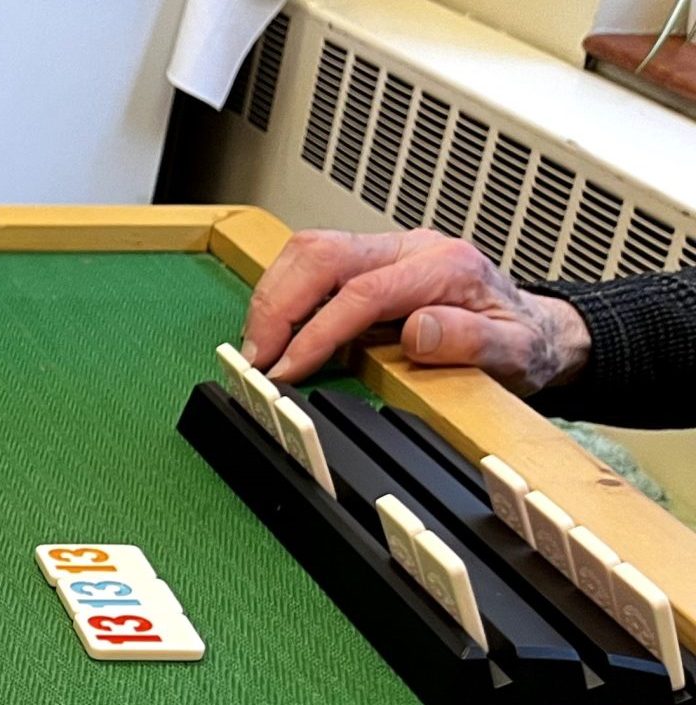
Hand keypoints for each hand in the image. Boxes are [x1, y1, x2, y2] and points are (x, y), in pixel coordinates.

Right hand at [241, 229, 591, 394]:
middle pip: (321, 253)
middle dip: (278, 305)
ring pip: (308, 250)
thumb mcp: (516, 354)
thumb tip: (416, 330)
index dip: (317, 332)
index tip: (289, 367)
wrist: (534, 327)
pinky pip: (312, 262)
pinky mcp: (368, 260)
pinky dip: (284, 292)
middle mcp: (411, 248)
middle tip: (257, 355)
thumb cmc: (522, 342)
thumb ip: (471, 340)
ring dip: (273, 296)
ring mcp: (387, 249)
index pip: (362, 291)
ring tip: (259, 344)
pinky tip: (277, 327)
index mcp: (446, 266)